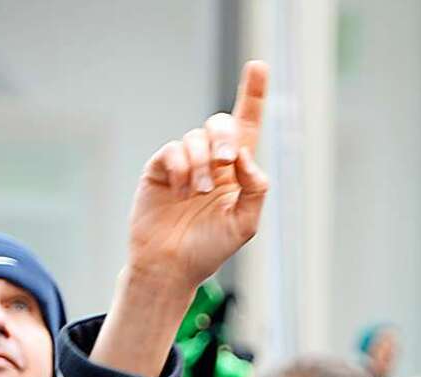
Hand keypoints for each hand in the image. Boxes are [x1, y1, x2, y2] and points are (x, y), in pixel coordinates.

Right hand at [91, 61, 268, 376]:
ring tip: (198, 195)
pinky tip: (180, 193)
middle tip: (226, 162)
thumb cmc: (209, 249)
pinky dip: (181, 169)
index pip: (247, 128)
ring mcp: (184, 164)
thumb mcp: (244, 225)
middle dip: (224, 137)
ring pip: (196, 139)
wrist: (171, 266)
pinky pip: (173, 151)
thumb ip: (255, 190)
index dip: (253, 96)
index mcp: (236, 173)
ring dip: (202, 165)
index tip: (259, 66)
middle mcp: (211, 162)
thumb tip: (246, 156)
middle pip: (221, 125)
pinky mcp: (160, 168)